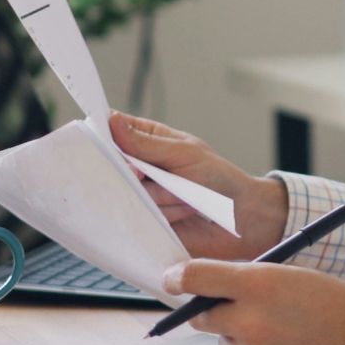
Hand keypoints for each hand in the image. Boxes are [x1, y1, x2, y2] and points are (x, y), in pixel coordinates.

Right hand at [111, 111, 288, 259]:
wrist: (241, 219)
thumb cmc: (219, 179)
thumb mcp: (184, 153)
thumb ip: (147, 143)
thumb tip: (113, 121)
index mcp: (148, 141)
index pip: (113, 131)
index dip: (103, 135)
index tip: (103, 141)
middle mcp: (140, 168)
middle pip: (112, 166)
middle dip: (136, 173)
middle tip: (152, 175)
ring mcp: (141, 195)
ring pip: (128, 193)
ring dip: (161, 197)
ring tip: (185, 196)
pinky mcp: (145, 222)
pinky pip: (137, 218)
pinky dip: (164, 215)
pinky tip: (183, 213)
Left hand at [164, 259, 344, 344]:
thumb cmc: (336, 305)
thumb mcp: (292, 276)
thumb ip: (248, 280)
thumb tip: (208, 288)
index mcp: (259, 284)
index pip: (197, 277)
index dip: (178, 277)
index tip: (171, 279)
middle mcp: (250, 321)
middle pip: (203, 316)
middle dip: (214, 311)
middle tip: (240, 310)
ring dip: (243, 340)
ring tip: (285, 336)